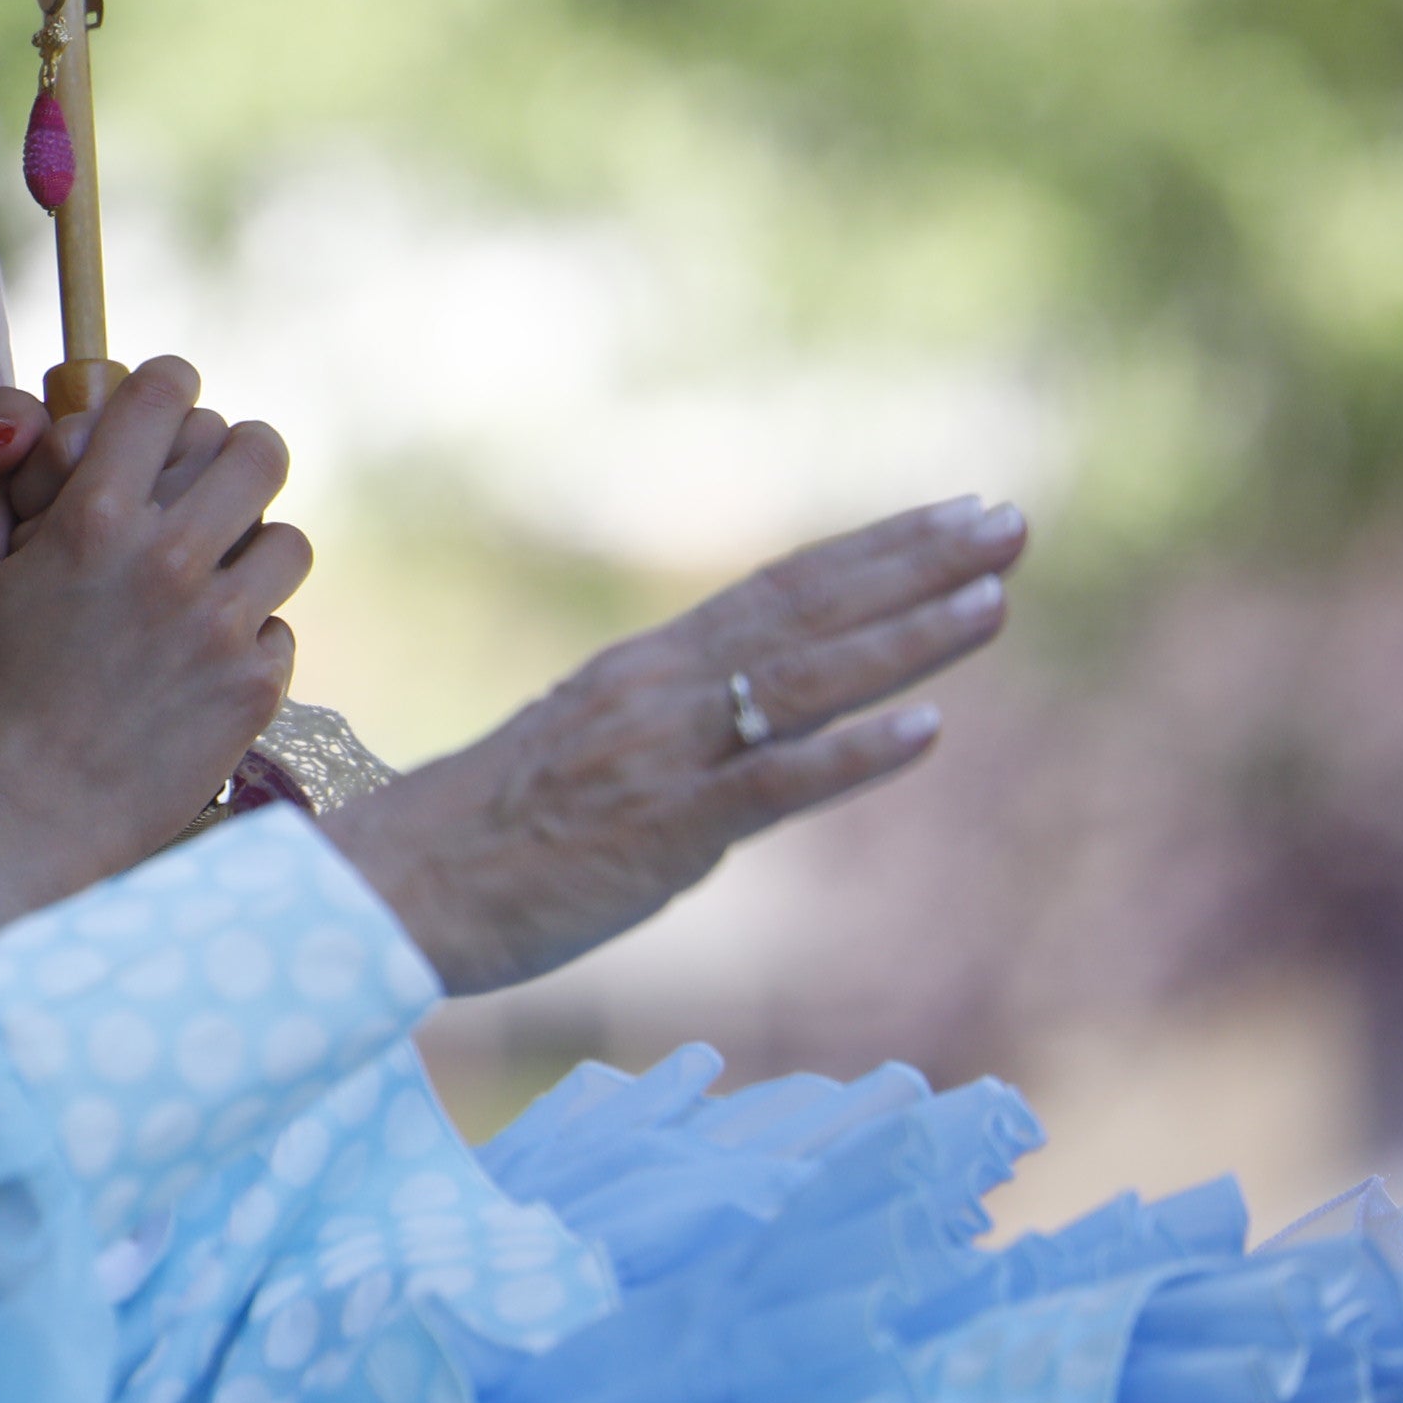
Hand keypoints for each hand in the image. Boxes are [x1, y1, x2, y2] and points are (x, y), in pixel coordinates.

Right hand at [0, 358, 308, 934]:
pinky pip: (284, 625)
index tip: (160, 410)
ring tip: (211, 577)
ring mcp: (224, 625)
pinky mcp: (257, 686)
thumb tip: (20, 419)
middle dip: (231, 453)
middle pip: (258, 447)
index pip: (167, 391)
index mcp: (94, 517)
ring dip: (252, 546)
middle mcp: (171, 558)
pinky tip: (203, 658)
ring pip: (289, 537)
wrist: (31, 821)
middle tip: (205, 484)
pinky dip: (251, 634)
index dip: (166, 388)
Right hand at [322, 496, 1028, 996]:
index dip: (876, 549)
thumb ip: (679, 730)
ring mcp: (662, 757)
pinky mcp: (661, 832)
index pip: (780, 587)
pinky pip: (771, 787)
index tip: (959, 514)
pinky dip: (853, 756)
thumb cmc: (489, 835)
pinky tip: (931, 732)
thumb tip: (760, 723)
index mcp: (644, 668)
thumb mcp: (593, 753)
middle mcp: (659, 691)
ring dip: (906, 640)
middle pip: (805, 610)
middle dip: (914, 564)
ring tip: (995, 599)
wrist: (393, 888)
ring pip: (802, 682)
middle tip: (1009, 517)